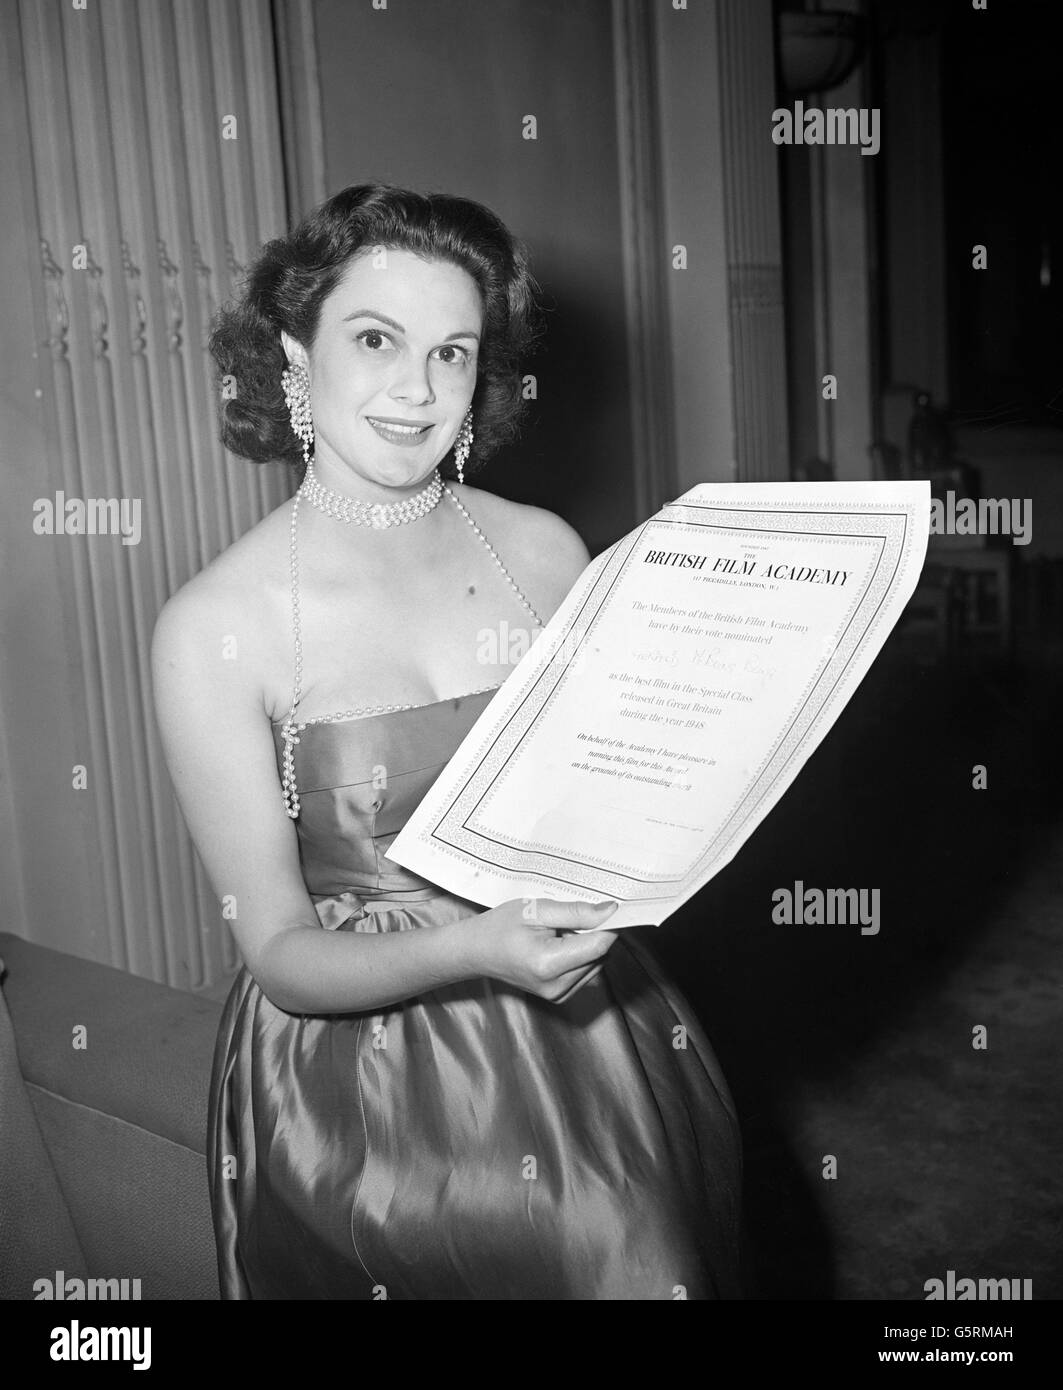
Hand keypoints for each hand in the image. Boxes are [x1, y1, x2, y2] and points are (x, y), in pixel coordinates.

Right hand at [458, 898, 619, 1003]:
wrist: (475, 951)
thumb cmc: (500, 927)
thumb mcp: (536, 910)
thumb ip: (576, 912)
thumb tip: (612, 911)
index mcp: (548, 964)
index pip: (599, 945)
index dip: (609, 924)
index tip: (611, 907)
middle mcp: (556, 986)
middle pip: (600, 954)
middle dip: (592, 932)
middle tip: (565, 919)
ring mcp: (558, 995)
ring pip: (596, 962)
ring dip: (586, 944)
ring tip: (556, 933)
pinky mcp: (560, 997)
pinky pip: (586, 971)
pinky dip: (579, 955)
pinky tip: (557, 946)